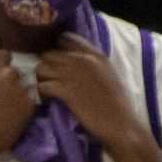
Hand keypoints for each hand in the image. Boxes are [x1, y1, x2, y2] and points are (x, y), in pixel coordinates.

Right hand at [0, 50, 38, 157]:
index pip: (3, 54)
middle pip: (13, 71)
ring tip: (8, 106)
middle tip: (1, 93)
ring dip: (17, 91)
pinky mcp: (30, 103)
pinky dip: (23, 105)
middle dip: (8, 79)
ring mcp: (20, 88)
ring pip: (23, 85)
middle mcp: (8, 74)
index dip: (1, 61)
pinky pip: (29, 100)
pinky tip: (14, 115)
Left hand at [35, 34, 141, 149]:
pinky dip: (41, 94)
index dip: (57, 50)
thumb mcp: (107, 75)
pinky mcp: (66, 91)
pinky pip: (42, 86)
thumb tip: (76, 64)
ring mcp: (74, 74)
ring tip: (47, 92)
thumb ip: (92, 65)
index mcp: (95, 54)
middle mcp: (83, 60)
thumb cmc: (116, 104)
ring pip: (42, 68)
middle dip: (46, 67)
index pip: (67, 39)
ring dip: (41, 80)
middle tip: (48, 81)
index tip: (56, 63)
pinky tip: (48, 101)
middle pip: (49, 54)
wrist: (120, 123)